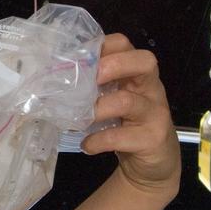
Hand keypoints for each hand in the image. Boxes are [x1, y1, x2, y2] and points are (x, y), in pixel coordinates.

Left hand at [80, 34, 179, 197]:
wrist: (156, 164)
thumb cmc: (128, 125)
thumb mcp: (114, 100)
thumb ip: (95, 87)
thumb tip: (54, 78)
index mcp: (138, 74)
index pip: (125, 45)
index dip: (102, 46)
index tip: (78, 58)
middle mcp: (151, 88)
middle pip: (143, 62)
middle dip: (112, 65)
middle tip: (86, 79)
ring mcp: (155, 113)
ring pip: (128, 101)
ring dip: (97, 109)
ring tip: (79, 119)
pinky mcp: (153, 139)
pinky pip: (123, 136)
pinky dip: (99, 140)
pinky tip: (87, 145)